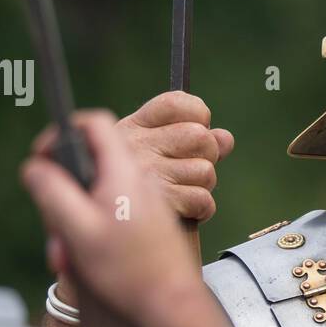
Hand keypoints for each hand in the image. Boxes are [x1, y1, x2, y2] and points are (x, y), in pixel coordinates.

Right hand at [23, 110, 206, 326]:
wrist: (171, 304)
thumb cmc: (128, 271)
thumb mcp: (77, 229)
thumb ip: (52, 192)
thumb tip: (34, 166)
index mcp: (123, 172)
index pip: (95, 124)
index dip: (63, 132)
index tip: (42, 156)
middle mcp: (140, 181)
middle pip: (90, 166)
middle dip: (63, 193)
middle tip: (53, 227)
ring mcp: (147, 202)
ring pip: (98, 196)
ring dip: (76, 221)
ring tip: (68, 256)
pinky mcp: (149, 223)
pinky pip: (113, 215)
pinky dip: (94, 233)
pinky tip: (88, 262)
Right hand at [115, 91, 234, 222]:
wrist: (100, 223)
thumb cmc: (128, 188)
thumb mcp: (148, 152)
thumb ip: (191, 140)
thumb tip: (225, 138)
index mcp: (133, 126)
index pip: (176, 102)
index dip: (198, 114)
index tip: (197, 126)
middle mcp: (137, 145)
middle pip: (200, 137)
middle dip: (207, 155)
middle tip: (190, 168)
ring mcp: (147, 173)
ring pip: (205, 171)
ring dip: (202, 185)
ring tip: (183, 190)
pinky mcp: (158, 203)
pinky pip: (202, 199)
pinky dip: (202, 208)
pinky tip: (188, 209)